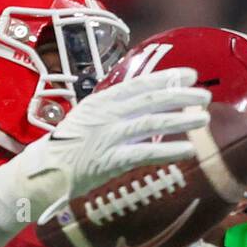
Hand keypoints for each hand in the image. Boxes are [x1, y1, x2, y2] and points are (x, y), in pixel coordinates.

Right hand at [0, 67, 210, 229]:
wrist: (42, 173)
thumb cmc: (68, 148)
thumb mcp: (89, 120)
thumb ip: (115, 112)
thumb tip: (147, 106)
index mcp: (100, 101)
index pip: (138, 84)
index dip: (166, 77)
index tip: (190, 73)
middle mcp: (104, 114)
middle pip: (149, 99)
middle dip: (180, 95)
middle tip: (204, 95)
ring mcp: (106, 137)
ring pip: (150, 123)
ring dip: (180, 120)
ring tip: (203, 120)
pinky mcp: (108, 161)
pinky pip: (144, 153)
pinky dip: (168, 150)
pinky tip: (188, 150)